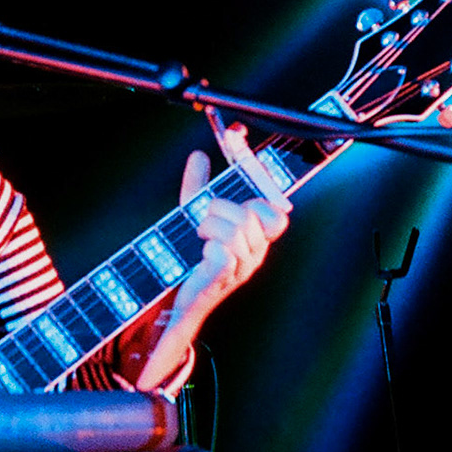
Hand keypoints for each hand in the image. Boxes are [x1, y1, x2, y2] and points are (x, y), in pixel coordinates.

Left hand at [169, 148, 290, 329]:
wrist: (175, 295)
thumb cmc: (190, 255)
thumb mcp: (193, 215)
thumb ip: (198, 186)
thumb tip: (199, 155)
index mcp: (255, 239)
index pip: (277, 217)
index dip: (260, 202)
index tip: (237, 199)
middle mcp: (253, 255)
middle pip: (249, 217)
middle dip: (221, 209)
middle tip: (203, 221)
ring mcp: (239, 271)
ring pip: (235, 232)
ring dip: (209, 227)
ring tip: (199, 236)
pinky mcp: (219, 281)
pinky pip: (223, 255)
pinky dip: (209, 246)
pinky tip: (201, 251)